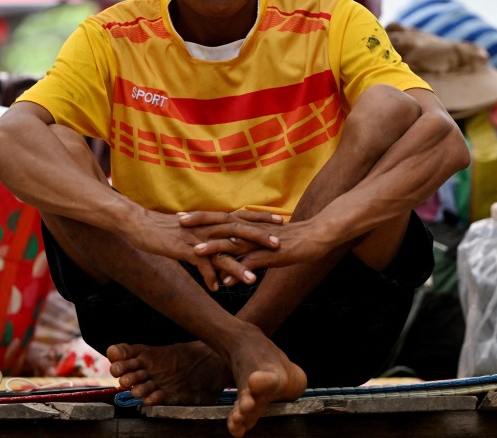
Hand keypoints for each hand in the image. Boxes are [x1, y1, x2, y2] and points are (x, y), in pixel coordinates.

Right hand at [125, 209, 280, 290]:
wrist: (138, 223)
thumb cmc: (164, 227)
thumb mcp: (191, 229)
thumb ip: (207, 235)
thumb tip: (219, 242)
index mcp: (211, 221)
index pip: (241, 216)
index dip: (260, 218)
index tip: (281, 220)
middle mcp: (207, 227)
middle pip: (238, 230)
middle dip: (259, 237)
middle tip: (279, 244)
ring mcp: (196, 238)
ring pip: (222, 251)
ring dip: (237, 266)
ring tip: (252, 280)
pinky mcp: (182, 249)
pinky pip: (199, 264)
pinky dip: (208, 276)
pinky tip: (216, 289)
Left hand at [186, 215, 333, 278]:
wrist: (317, 236)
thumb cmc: (292, 239)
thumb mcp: (266, 243)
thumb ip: (248, 250)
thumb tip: (232, 260)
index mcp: (249, 225)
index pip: (221, 218)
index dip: (202, 217)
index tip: (182, 216)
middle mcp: (252, 230)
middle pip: (221, 224)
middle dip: (200, 224)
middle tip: (178, 223)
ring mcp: (261, 242)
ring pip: (234, 243)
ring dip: (214, 247)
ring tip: (194, 252)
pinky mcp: (272, 254)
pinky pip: (252, 263)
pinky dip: (238, 270)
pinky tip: (225, 280)